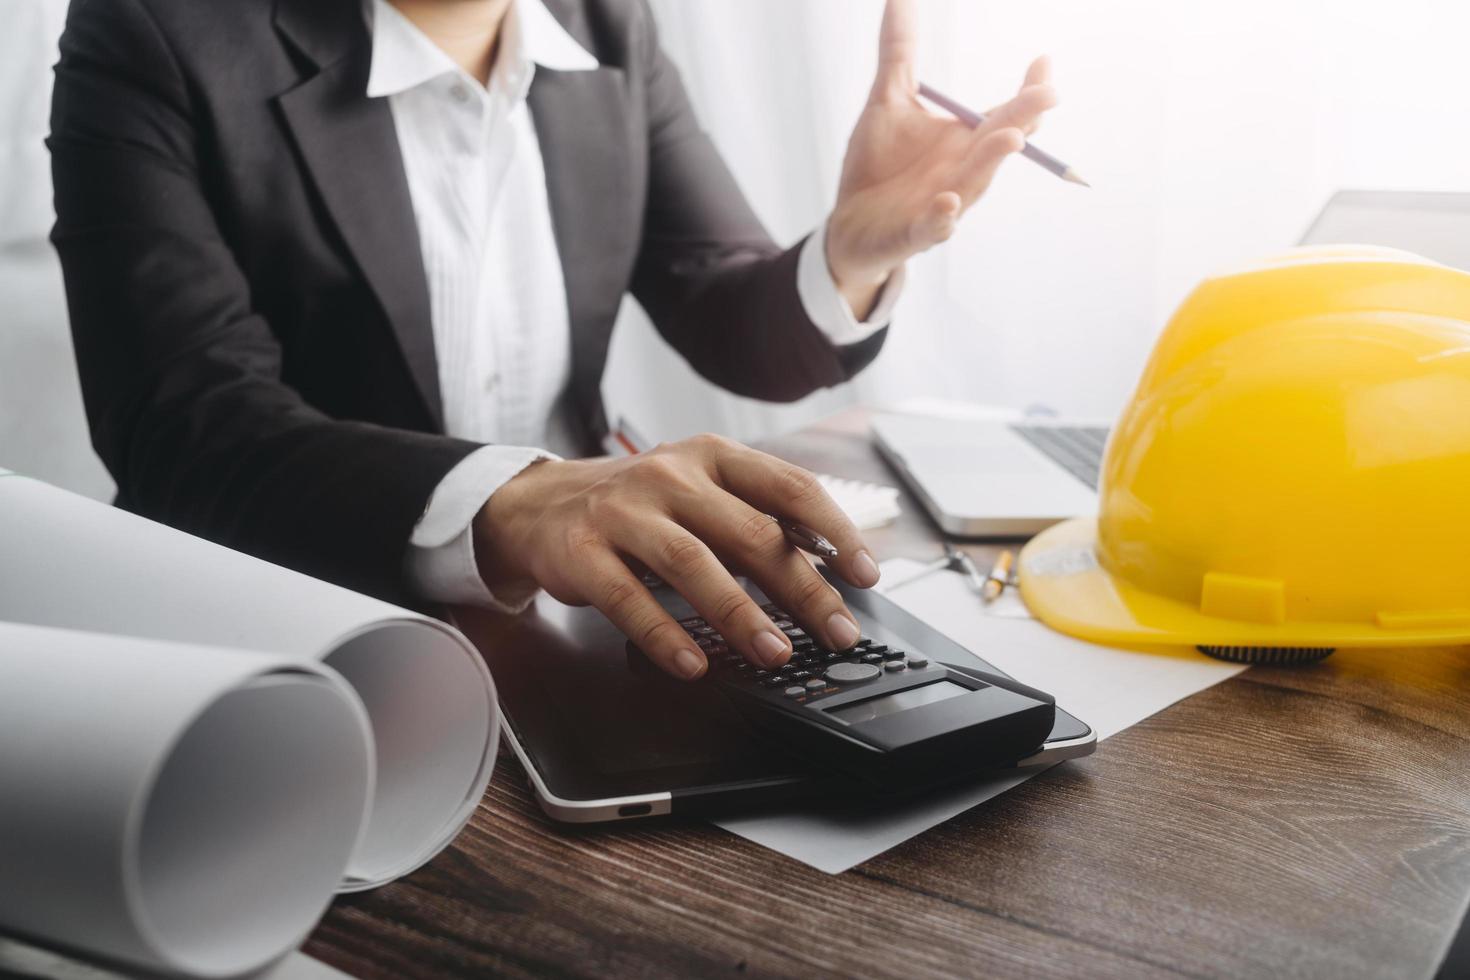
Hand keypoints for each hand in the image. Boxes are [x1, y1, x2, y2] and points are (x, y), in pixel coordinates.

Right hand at [473, 435, 880, 679]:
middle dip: (802, 588)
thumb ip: (756, 518)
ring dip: (740, 613)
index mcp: (712, 455)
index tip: (865, 572)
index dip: (834, 530)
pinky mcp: (582, 551)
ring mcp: (624, 512)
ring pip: (693, 563)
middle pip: (750, 532)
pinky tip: (693, 665)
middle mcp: (671, 475)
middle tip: (836, 630)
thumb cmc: (639, 505)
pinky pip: (628, 599)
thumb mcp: (700, 493)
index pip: (788, 486)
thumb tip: (829, 564)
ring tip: (775, 652)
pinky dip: (664, 635)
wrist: (538, 504)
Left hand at [826, 0, 1058, 315]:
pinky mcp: (914, 232)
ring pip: (974, 184)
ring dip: (991, 162)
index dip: (1028, 92)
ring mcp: (942, 204)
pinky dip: (943, 217)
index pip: (1006, 114)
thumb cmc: (877, 165)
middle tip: (1048, 95)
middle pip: (1000, 144)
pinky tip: (947, 201)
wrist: (849, 225)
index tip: (1043, 61)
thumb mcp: (887, 100)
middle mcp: (962, 171)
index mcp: (964, 141)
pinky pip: (934, 227)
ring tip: (1009, 137)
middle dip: (1024, 119)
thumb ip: (899, 52)